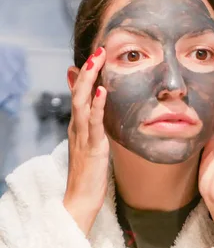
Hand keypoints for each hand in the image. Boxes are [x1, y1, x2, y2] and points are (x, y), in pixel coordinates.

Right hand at [64, 48, 108, 234]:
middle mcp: (77, 128)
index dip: (84, 73)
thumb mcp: (91, 145)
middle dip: (88, 69)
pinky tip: (102, 91)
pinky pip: (93, 123)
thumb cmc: (89, 175)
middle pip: (78, 92)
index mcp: (78, 126)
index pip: (78, 94)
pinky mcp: (92, 147)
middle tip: (98, 48)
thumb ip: (93, 128)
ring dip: (89, 79)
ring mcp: (82, 136)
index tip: (95, 54)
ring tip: (98, 59)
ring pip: (82, 102)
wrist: (81, 199)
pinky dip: (97, 106)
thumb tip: (98, 114)